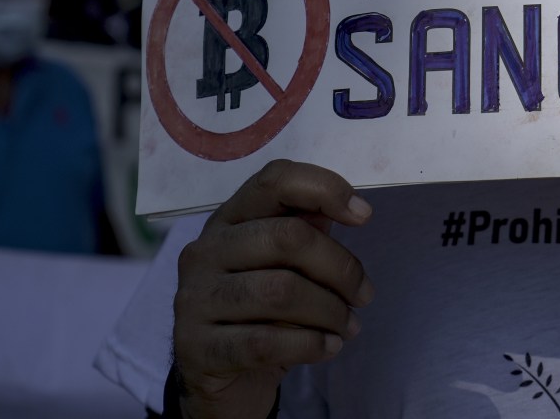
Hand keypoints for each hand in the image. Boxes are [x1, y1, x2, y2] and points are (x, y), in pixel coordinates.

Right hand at [173, 160, 374, 418]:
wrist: (219, 379)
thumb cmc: (260, 312)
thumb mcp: (285, 266)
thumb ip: (309, 231)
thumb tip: (354, 209)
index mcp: (230, 219)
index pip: (275, 180)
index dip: (325, 188)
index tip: (364, 216)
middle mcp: (205, 250)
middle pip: (287, 237)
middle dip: (340, 268)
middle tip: (365, 295)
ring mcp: (194, 298)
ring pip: (280, 292)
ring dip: (330, 311)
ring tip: (349, 326)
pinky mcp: (196, 347)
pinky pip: (264, 342)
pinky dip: (310, 345)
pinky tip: (329, 348)